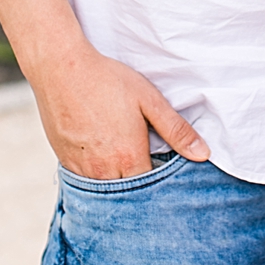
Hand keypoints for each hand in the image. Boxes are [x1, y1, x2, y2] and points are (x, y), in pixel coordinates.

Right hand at [31, 39, 209, 179]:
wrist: (61, 68)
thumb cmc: (107, 80)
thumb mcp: (148, 100)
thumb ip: (176, 130)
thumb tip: (203, 154)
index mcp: (128, 158)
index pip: (152, 190)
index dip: (162, 185)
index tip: (165, 173)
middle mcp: (103, 171)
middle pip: (128, 196)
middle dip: (140, 189)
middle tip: (146, 167)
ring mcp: (81, 170)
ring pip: (105, 192)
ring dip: (117, 184)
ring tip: (124, 162)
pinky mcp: (64, 162)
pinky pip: (85, 182)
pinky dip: (97, 176)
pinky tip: (102, 156)